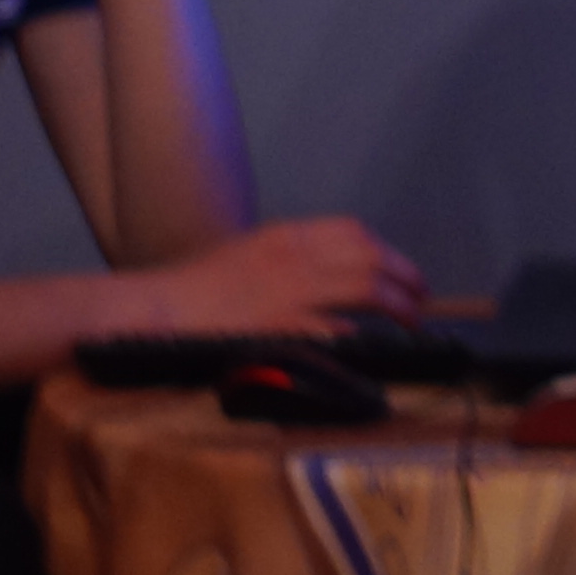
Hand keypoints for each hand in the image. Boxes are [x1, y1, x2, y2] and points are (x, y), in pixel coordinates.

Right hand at [141, 216, 426, 333]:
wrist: (155, 310)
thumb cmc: (195, 289)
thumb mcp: (247, 256)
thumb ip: (287, 262)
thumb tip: (325, 276)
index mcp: (284, 237)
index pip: (352, 232)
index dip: (385, 251)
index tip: (400, 269)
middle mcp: (293, 257)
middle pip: (369, 257)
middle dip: (405, 276)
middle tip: (421, 297)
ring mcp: (288, 291)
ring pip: (365, 286)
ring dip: (398, 305)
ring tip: (412, 320)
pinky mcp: (280, 327)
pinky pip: (334, 327)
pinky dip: (359, 332)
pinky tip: (372, 342)